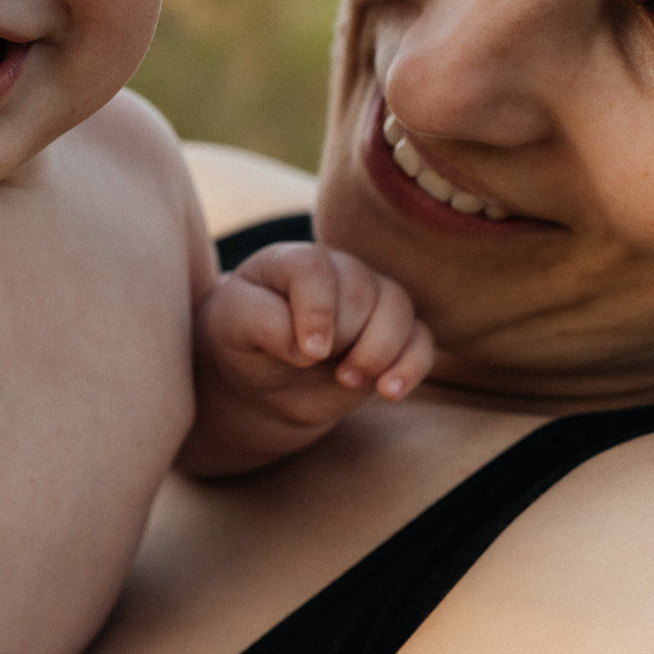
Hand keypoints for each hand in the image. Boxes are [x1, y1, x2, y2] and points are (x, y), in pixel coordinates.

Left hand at [181, 241, 431, 475]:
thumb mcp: (232, 328)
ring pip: (398, 307)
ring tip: (348, 380)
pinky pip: (421, 339)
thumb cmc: (244, 342)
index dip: (317, 311)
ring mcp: (369, 298)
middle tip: (322, 365)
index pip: (315, 269)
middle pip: (361, 288)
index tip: (309, 352)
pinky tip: (389, 392)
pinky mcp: (393, 333)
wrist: (266, 378)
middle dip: (347, 335)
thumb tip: (311, 346)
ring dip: (380, 350)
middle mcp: (337, 270)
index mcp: (291, 261)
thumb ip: (262, 323)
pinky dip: (412, 366)